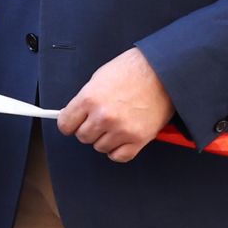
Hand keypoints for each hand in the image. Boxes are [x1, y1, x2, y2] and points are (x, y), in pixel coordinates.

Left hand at [56, 47, 177, 161]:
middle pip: (83, 137)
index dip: (69, 124)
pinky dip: (118, 150)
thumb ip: (85, 99)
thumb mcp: (99, 78)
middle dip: (88, 129)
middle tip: (99, 120)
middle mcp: (103, 117)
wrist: (162, 71)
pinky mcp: (139, 139)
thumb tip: (74, 114)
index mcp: (90, 99)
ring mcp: (121, 130)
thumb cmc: (132, 70)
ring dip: (104, 139)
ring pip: (100, 147)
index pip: (65, 125)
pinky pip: (119, 156)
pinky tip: (121, 138)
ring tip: (115, 124)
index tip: (73, 124)